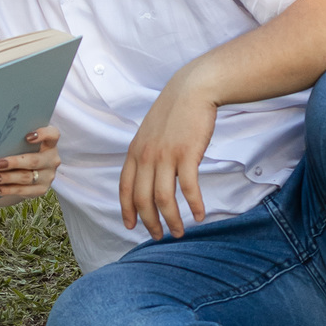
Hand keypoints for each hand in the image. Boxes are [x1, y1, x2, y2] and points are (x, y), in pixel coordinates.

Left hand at [0, 125, 59, 205]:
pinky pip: (23, 190)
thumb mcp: (22, 145)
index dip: (43, 134)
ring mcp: (48, 176)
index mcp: (49, 144)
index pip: (53, 135)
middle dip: (15, 162)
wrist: (25, 173)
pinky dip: (8, 190)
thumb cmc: (21, 152)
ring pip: (27, 177)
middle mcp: (52, 159)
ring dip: (8, 178)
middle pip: (34, 160)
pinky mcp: (41, 189)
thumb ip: (15, 141)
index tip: (27, 137)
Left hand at [120, 71, 216, 240]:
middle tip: (159, 236)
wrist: (193, 89)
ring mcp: (166, 155)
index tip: (131, 226)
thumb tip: (147, 174)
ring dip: (171, 219)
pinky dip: (194, 205)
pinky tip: (200, 215)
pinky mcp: (187, 154)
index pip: (125, 188)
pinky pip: (188, 188)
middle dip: (150, 222)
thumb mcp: (150, 132)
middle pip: (142, 199)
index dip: (127, 210)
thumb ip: (145, 153)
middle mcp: (147, 156)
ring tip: (180, 231)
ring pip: (163, 198)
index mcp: (135, 151)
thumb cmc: (174, 111)